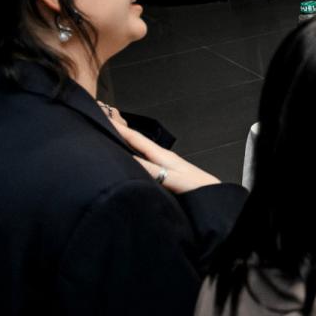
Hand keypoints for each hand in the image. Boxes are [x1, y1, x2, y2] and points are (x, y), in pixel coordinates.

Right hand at [103, 107, 221, 194]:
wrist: (214, 198)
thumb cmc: (199, 189)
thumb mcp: (173, 180)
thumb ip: (152, 171)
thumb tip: (128, 159)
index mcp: (162, 155)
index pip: (135, 138)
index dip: (118, 128)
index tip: (102, 117)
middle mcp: (162, 158)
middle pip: (136, 142)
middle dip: (118, 133)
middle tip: (101, 124)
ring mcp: (164, 165)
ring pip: (139, 152)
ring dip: (125, 145)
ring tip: (110, 139)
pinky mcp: (166, 175)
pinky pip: (144, 162)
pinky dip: (133, 157)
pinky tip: (128, 160)